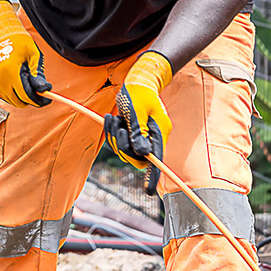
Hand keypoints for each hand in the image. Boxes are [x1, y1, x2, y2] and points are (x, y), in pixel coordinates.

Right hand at [0, 0, 51, 108]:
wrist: (2, 36)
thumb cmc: (19, 43)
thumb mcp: (33, 56)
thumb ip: (38, 75)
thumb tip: (44, 90)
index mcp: (10, 72)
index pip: (26, 95)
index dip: (38, 100)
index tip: (47, 99)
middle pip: (19, 102)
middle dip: (31, 99)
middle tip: (40, 93)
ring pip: (12, 101)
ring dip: (22, 97)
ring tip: (27, 82)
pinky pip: (6, 97)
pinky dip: (14, 95)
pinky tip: (19, 83)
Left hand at [104, 50, 173, 167]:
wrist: (137, 79)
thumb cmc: (138, 92)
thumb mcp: (136, 111)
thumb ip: (139, 132)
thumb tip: (143, 153)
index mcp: (159, 132)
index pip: (156, 159)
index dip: (153, 175)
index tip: (148, 191)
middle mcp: (152, 137)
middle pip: (136, 156)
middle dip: (121, 145)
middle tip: (117, 126)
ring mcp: (142, 135)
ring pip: (125, 149)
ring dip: (114, 135)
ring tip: (113, 118)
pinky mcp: (132, 132)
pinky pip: (119, 141)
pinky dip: (112, 131)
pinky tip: (112, 117)